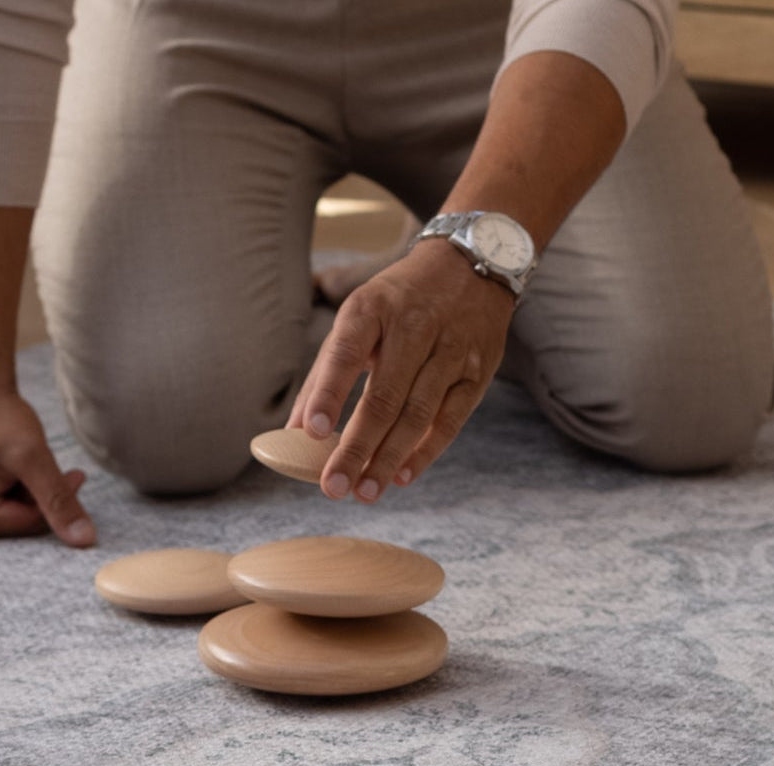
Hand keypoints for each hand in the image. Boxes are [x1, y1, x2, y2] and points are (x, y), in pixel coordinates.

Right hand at [0, 390, 96, 544]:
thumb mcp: (32, 457)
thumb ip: (58, 500)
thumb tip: (85, 541)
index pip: (27, 526)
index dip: (57, 503)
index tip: (76, 475)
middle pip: (18, 526)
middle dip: (41, 499)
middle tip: (52, 468)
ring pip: (12, 517)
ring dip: (29, 493)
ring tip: (25, 463)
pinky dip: (15, 491)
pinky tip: (14, 468)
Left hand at [288, 241, 515, 501]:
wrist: (471, 264)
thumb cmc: (398, 303)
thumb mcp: (357, 319)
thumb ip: (325, 375)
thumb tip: (295, 433)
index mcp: (372, 308)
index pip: (346, 354)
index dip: (328, 395)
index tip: (311, 433)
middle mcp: (414, 327)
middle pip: (383, 397)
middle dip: (356, 448)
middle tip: (333, 487)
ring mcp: (451, 350)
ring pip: (418, 415)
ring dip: (388, 460)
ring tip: (363, 492)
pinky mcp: (478, 371)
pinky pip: (450, 421)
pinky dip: (426, 453)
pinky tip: (402, 477)